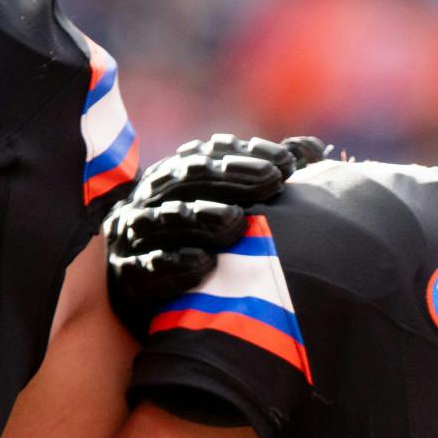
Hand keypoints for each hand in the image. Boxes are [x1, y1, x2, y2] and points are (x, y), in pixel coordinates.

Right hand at [104, 133, 330, 339]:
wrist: (148, 290)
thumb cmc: (202, 240)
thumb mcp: (233, 202)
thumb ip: (268, 175)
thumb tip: (311, 147)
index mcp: (175, 177)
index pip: (209, 156)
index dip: (247, 156)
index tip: (287, 162)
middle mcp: (153, 200)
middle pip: (187, 179)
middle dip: (231, 177)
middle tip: (273, 181)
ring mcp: (136, 236)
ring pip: (165, 219)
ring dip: (200, 217)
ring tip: (236, 219)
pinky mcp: (126, 275)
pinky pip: (146, 267)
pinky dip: (173, 264)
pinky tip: (203, 264)